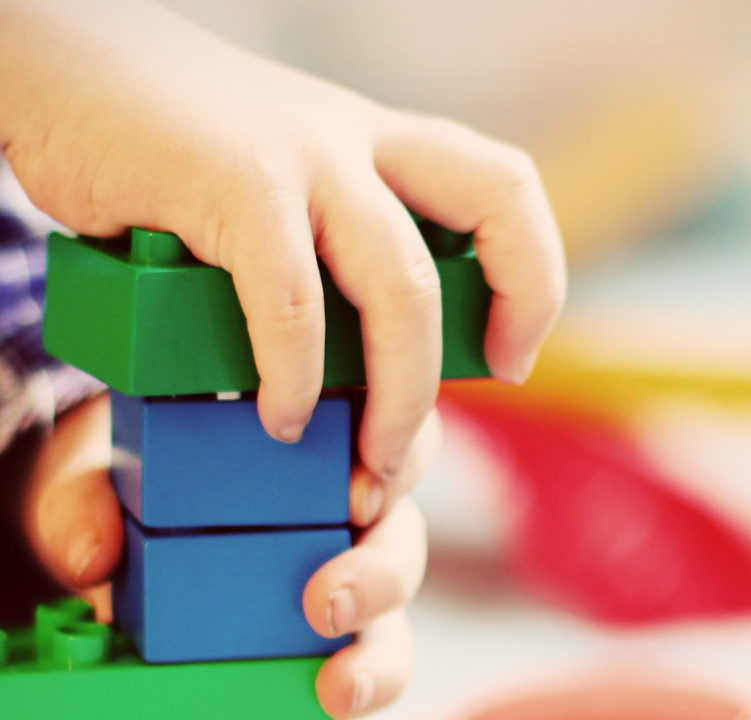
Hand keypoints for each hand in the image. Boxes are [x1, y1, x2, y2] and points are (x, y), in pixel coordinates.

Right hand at [0, 0, 564, 475]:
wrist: (63, 74)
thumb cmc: (174, 162)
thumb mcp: (284, 196)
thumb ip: (332, 259)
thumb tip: (358, 378)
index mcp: (379, 148)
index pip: (504, 189)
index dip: (533, 277)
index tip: (510, 358)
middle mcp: (357, 141)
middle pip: (495, 206)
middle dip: (513, 313)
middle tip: (482, 394)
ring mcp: (301, 155)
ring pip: (403, 285)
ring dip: (400, 393)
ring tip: (372, 458)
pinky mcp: (231, 180)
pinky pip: (293, 300)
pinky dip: (296, 376)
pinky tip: (280, 415)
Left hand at [19, 392, 440, 719]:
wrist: (111, 545)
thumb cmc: (127, 491)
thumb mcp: (96, 477)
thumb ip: (83, 499)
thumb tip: (93, 556)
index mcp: (317, 455)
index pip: (391, 443)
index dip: (399, 463)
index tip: (357, 493)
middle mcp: (345, 526)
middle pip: (401, 542)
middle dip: (382, 575)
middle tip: (329, 604)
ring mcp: (339, 600)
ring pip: (393, 626)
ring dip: (379, 661)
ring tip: (339, 691)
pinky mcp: (322, 665)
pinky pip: (353, 692)